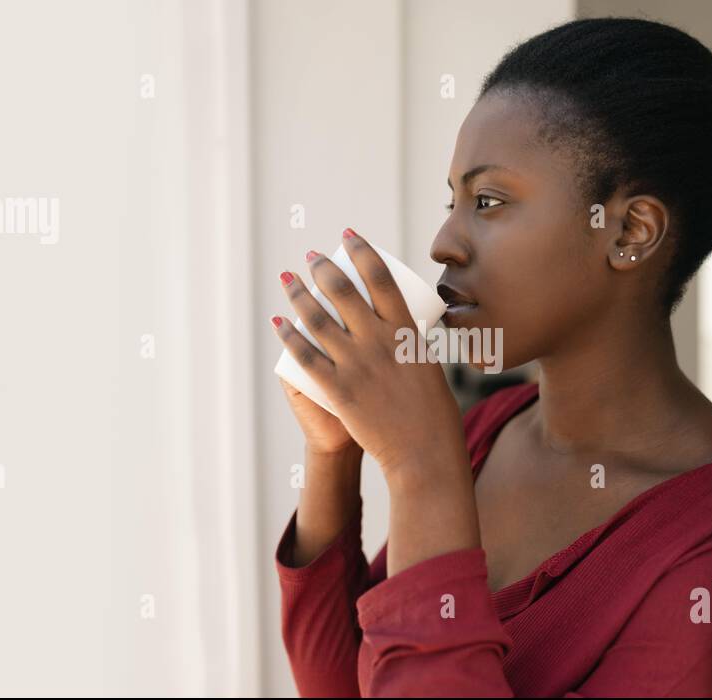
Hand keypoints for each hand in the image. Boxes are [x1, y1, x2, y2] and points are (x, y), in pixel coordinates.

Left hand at [269, 228, 467, 483]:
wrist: (423, 452)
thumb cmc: (433, 412)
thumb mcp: (427, 364)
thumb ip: (408, 343)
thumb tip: (397, 324)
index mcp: (406, 330)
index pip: (380, 277)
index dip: (361, 250)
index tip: (349, 235)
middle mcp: (379, 341)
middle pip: (343, 291)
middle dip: (322, 266)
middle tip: (311, 256)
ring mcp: (356, 364)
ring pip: (317, 319)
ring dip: (298, 293)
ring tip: (289, 279)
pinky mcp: (338, 389)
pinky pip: (305, 356)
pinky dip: (288, 335)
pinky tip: (278, 322)